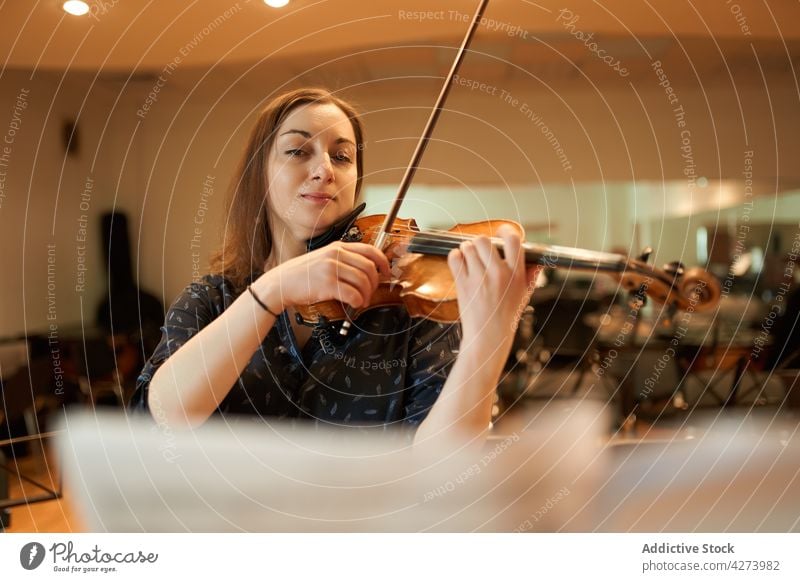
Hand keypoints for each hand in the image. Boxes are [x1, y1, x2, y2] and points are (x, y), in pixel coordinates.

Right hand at [254, 241, 390, 311]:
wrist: (281, 283)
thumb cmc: (302, 274)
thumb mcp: (324, 258)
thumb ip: (343, 259)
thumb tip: (367, 269)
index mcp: (338, 247)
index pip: (370, 250)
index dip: (383, 262)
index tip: (387, 272)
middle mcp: (336, 254)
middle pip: (370, 268)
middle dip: (374, 284)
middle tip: (370, 293)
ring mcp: (331, 268)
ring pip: (363, 282)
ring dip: (366, 295)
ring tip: (361, 301)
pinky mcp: (327, 284)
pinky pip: (352, 294)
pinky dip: (357, 301)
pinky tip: (354, 304)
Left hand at [447, 225, 539, 351]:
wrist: (488, 335)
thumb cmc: (506, 315)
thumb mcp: (524, 294)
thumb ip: (531, 274)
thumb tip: (537, 259)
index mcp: (516, 274)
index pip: (513, 240)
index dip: (505, 231)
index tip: (501, 233)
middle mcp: (498, 274)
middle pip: (484, 240)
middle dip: (480, 243)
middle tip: (481, 252)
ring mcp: (479, 279)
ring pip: (467, 247)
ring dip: (467, 250)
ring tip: (471, 260)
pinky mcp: (463, 284)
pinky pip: (454, 258)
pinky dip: (455, 257)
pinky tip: (461, 263)